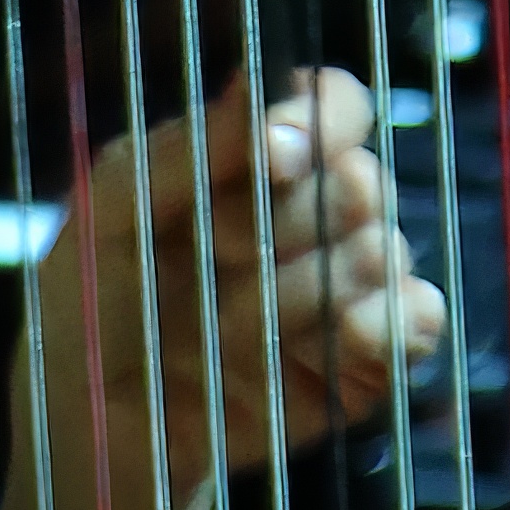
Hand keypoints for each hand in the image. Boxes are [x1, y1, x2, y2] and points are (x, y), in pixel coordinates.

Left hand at [54, 66, 446, 501]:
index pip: (333, 103)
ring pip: (384, 251)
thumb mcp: (110, 211)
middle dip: (288, 220)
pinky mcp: (366, 362)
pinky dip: (375, 328)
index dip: (320, 119)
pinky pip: (419, 321)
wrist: (94, 423)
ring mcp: (344, 288)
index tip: (273, 157)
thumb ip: (186, 150)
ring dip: (301, 288)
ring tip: (228, 324)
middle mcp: (312, 214)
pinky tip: (315, 347)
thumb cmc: (90, 298)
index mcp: (255, 160)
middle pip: (362, 179)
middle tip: (218, 254)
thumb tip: (259, 86)